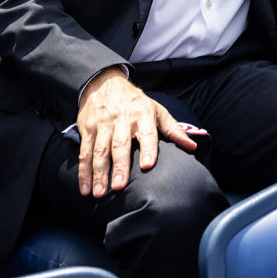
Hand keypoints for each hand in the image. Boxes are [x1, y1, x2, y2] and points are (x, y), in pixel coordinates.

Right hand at [76, 69, 196, 197]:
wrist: (105, 83)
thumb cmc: (136, 103)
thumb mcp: (157, 110)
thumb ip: (173, 130)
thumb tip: (192, 147)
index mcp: (142, 114)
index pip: (147, 133)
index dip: (148, 148)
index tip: (148, 165)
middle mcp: (122, 119)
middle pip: (120, 144)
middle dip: (120, 166)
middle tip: (120, 187)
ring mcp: (103, 124)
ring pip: (100, 150)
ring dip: (98, 173)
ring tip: (100, 193)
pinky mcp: (87, 129)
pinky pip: (85, 152)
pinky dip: (83, 171)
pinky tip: (85, 188)